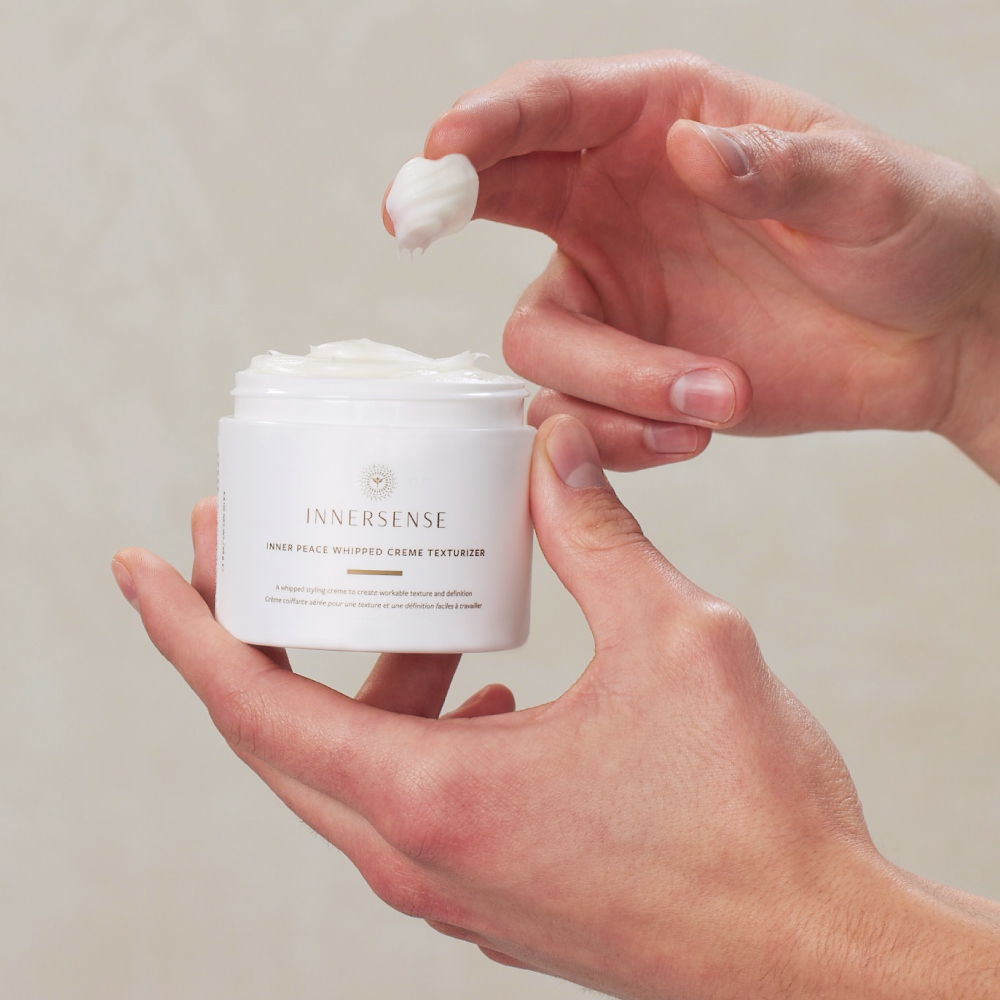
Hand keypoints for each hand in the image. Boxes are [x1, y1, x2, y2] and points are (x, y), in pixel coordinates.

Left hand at [113, 417, 999, 998]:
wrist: (819, 958)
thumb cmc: (753, 821)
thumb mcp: (675, 639)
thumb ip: (596, 535)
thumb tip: (554, 451)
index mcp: (434, 799)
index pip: (253, 705)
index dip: (185, 626)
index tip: (141, 566)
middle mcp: (424, 857)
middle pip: (284, 739)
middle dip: (258, 635)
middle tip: (264, 552)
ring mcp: (459, 886)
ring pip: (356, 771)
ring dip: (366, 681)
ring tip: (416, 608)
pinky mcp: (502, 895)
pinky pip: (414, 803)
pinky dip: (418, 731)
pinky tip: (484, 692)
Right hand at [398, 53, 999, 472]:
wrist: (929, 333)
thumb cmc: (907, 230)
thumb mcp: (866, 185)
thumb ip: (781, 167)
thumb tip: (685, 151)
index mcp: (661, 124)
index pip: (549, 109)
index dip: (484, 125)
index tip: (439, 151)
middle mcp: (616, 205)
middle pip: (497, 199)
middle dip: (444, 205)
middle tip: (411, 223)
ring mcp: (616, 296)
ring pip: (541, 345)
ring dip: (611, 382)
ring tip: (717, 397)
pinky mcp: (630, 375)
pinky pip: (577, 415)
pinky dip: (619, 436)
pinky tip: (697, 433)